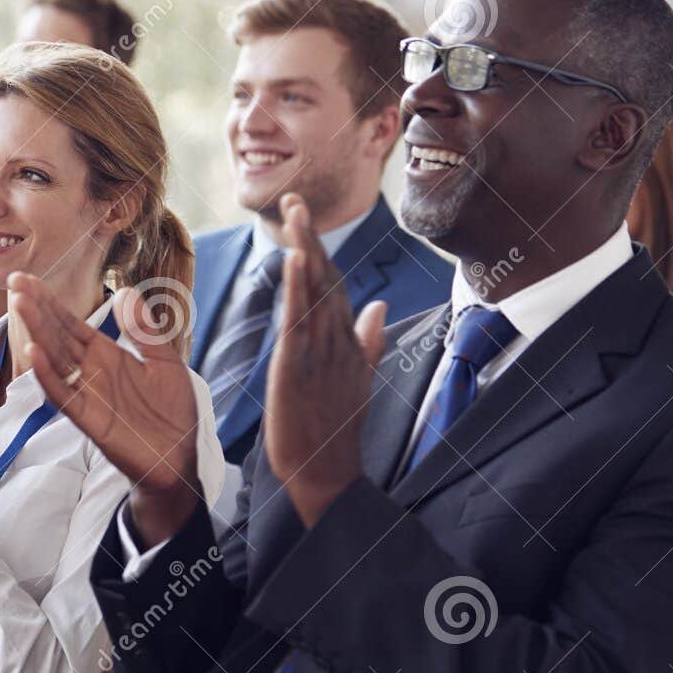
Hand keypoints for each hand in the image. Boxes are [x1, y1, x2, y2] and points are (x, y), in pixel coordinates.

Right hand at [10, 272, 199, 546]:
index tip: (27, 280)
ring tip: (20, 306)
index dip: (50, 302)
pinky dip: (48, 377)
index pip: (71, 323)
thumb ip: (144, 331)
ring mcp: (87, 394)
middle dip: (37, 309)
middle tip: (15, 282)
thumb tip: (126, 292)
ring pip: (55, 360)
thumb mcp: (165, 362)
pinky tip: (35, 355)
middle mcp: (91, 372)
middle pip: (57, 336)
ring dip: (37, 333)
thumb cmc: (172, 412)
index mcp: (107, 355)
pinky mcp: (89, 420)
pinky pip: (64, 396)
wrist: (178, 457)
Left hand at [264, 192, 387, 524]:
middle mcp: (336, 340)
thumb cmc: (336, 430)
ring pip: (314, 291)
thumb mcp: (355, 379)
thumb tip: (377, 306)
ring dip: (304, 249)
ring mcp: (320, 352)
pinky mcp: (299, 367)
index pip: (334, 285)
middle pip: (325, 279)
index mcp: (345, 341)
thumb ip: (368, 341)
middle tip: (294, 199)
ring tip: (294, 213)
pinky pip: (300, 320)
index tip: (304, 218)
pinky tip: (295, 258)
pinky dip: (299, 287)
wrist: (328, 473)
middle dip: (310, 238)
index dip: (319, 250)